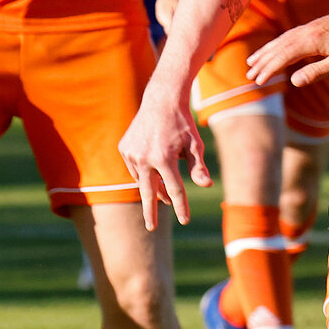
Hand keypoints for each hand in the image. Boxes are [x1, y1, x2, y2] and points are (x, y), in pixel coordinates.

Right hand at [118, 92, 209, 228]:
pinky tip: (154, 167)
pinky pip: (135, 168)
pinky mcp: (124, 148)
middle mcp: (144, 157)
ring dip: (153, 187)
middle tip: (151, 228)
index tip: (185, 221)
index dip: (181, 206)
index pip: (175, 190)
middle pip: (149, 192)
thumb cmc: (183, 124)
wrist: (161, 100)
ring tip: (163, 190)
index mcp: (164, 158)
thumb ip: (198, 167)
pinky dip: (145, 172)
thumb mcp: (195, 145)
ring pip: (143, 180)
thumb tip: (205, 186)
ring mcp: (131, 153)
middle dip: (150, 212)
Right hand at [247, 5, 328, 87]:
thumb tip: (293, 82)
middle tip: (249, 75)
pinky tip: (274, 49)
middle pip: (277, 49)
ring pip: (281, 41)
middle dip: (262, 63)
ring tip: (252, 62)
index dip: (269, 70)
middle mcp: (304, 32)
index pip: (282, 58)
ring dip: (266, 52)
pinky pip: (288, 36)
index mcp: (309, 42)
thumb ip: (316, 72)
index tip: (258, 82)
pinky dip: (277, 44)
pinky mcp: (312, 27)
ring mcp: (307, 28)